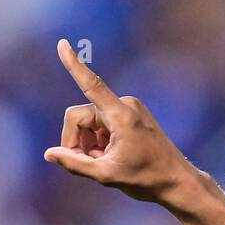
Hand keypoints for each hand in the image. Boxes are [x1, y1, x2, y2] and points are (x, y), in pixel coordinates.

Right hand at [43, 39, 211, 212]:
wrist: (176, 181)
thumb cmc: (146, 179)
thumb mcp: (106, 175)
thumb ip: (75, 163)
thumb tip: (49, 153)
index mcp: (122, 116)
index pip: (91, 85)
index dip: (74, 65)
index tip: (62, 43)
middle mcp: (125, 105)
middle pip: (79, 117)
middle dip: (77, 142)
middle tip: (86, 164)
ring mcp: (128, 108)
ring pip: (88, 123)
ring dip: (89, 144)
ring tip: (105, 162)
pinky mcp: (129, 114)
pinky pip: (100, 124)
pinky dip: (99, 141)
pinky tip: (111, 156)